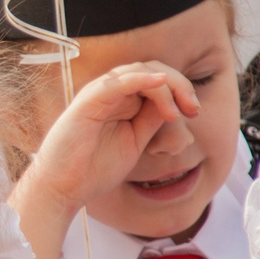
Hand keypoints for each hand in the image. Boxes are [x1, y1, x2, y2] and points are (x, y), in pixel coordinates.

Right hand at [11, 64, 199, 236]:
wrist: (63, 188)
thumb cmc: (94, 169)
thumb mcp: (135, 142)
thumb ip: (151, 121)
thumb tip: (174, 105)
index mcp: (122, 100)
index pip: (156, 80)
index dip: (180, 90)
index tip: (195, 113)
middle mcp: (111, 92)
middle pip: (152, 70)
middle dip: (179, 85)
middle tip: (193, 108)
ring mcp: (99, 94)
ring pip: (139, 70)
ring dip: (166, 84)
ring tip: (179, 108)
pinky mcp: (88, 101)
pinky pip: (117, 82)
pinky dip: (141, 79)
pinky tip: (160, 83)